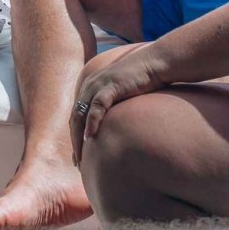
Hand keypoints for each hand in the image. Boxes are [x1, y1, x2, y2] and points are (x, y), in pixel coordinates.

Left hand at [70, 45, 169, 165]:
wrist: (153, 64)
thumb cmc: (142, 83)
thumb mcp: (123, 98)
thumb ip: (114, 112)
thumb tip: (115, 133)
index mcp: (89, 90)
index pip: (77, 118)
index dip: (75, 139)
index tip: (77, 159)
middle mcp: (89, 87)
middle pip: (75, 119)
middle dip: (75, 143)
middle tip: (78, 164)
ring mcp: (98, 85)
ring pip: (82, 115)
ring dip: (79, 137)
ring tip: (81, 156)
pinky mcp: (110, 86)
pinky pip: (97, 106)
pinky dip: (92, 122)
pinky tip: (90, 137)